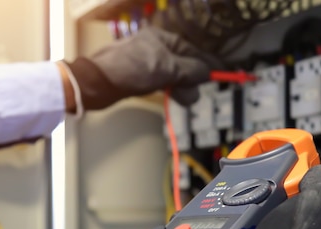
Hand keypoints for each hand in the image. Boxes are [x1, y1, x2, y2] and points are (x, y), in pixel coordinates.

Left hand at [65, 26, 221, 109]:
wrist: (97, 82)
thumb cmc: (128, 69)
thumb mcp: (166, 69)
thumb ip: (191, 70)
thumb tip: (208, 72)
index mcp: (162, 38)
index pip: (193, 51)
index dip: (209, 64)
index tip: (223, 74)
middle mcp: (156, 47)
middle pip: (184, 64)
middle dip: (193, 79)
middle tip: (196, 93)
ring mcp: (147, 62)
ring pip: (174, 76)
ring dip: (182, 88)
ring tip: (184, 99)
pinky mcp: (139, 77)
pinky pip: (163, 82)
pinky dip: (170, 90)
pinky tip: (173, 96)